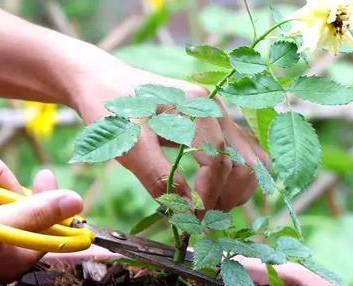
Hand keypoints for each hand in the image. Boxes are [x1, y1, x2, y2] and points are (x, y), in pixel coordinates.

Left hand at [72, 59, 268, 210]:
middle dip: (229, 196)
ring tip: (208, 205)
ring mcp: (218, 113)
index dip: (209, 196)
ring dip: (238, 188)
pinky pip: (242, 151)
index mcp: (195, 107)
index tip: (191, 219)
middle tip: (201, 216)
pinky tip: (212, 190)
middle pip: (248, 161)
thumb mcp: (128, 145)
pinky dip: (235, 176)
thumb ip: (158, 178)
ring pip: (252, 158)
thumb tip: (188, 211)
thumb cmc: (109, 108)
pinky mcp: (215, 121)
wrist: (99, 78)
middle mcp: (214, 107)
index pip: (220, 161)